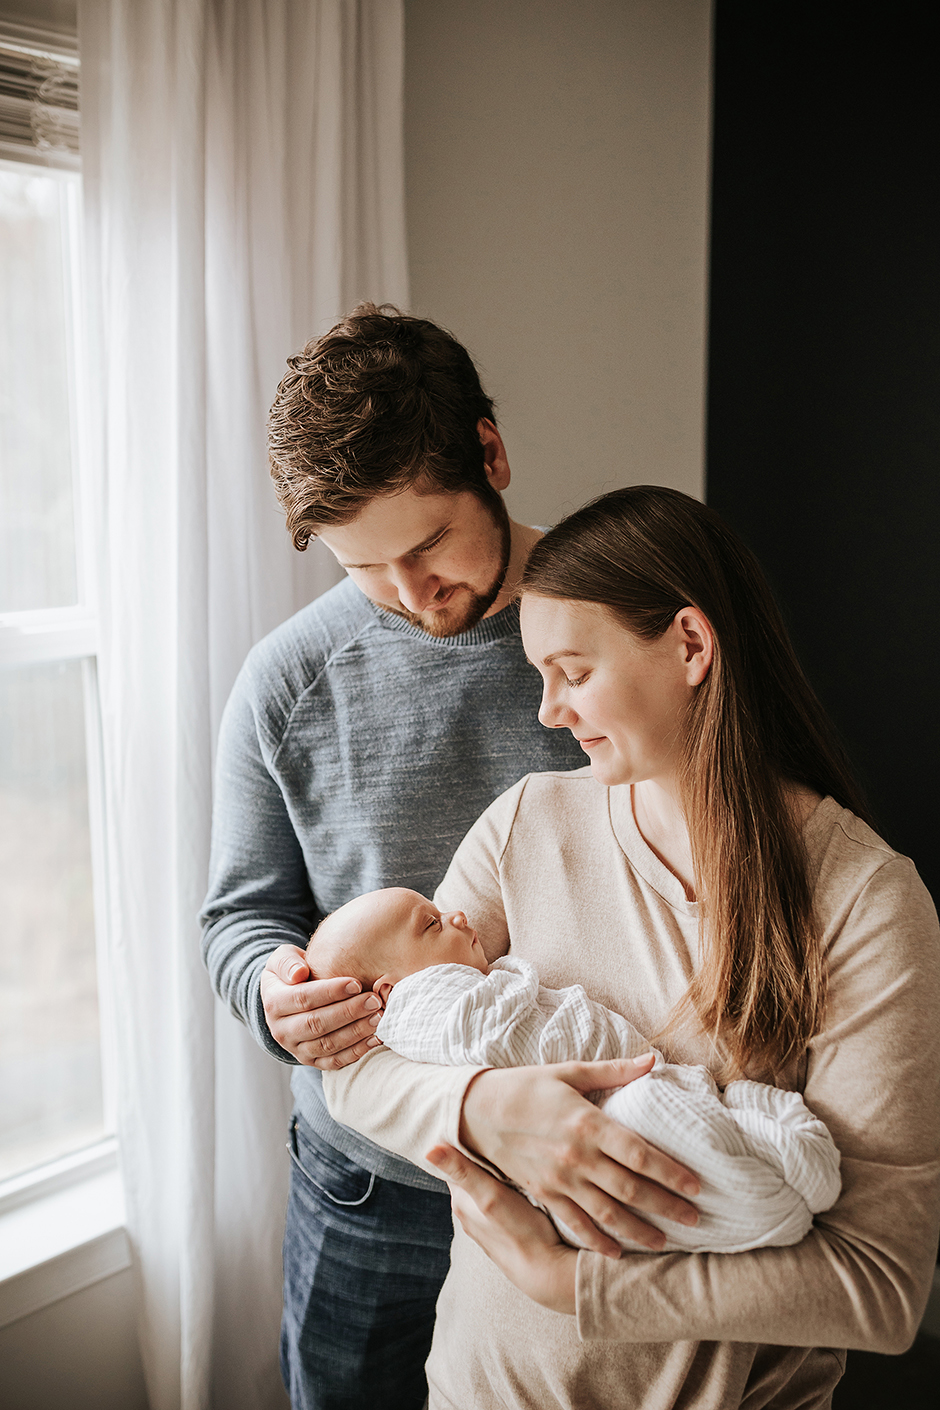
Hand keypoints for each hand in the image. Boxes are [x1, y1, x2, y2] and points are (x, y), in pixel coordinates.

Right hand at [260, 944, 382, 1068]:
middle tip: (374, 1000)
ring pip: (327, 1045)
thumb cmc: (292, 972)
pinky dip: (357, 1051)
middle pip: (316, 1024)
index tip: (356, 983)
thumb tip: (299, 973)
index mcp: (274, 1003)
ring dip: (355, 1032)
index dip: (330, 992)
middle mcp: (282, 1030)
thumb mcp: (282, 958)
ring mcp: (297, 1049)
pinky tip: (375, 1038)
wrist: (287, 997)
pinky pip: (335, 1061)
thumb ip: (288, 962)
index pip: (303, 998)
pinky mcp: (312, 1061)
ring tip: (378, 1017)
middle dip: (348, 1012)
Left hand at [427, 1144, 577, 1314]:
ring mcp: (485, 1222)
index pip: (451, 1162)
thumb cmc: (518, 1230)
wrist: (545, 1271)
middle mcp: (467, 1212)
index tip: (473, 1120)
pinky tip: (516, 1180)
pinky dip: (502, 1186)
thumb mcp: (489, 1195)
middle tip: (493, 1130)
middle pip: (467, 1173)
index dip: (460, 1141)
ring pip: (482, 1186)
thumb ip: (462, 1171)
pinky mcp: (502, 1227)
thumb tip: (428, 1150)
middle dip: (477, 1154)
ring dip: (491, 1171)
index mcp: (460, 1201)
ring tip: (506, 1150)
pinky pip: (496, 1198)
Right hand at [459, 1056, 699, 1255]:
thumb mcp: (570, 1072)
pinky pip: (575, 1223)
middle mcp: (577, 1156)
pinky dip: (597, 1241)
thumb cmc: (528, 1086)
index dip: (671, 1172)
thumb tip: (654, 1059)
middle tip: (695, 1218)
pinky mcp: (544, 1194)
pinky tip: (616, 1253)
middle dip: (666, 1206)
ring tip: (664, 1242)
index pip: (639, 1154)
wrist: (478, 1110)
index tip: (696, 1185)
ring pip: (607, 1213)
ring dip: (638, 1230)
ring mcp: (559, 1180)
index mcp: (587, 1123)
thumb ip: (614, 1070)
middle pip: (630, 1188)